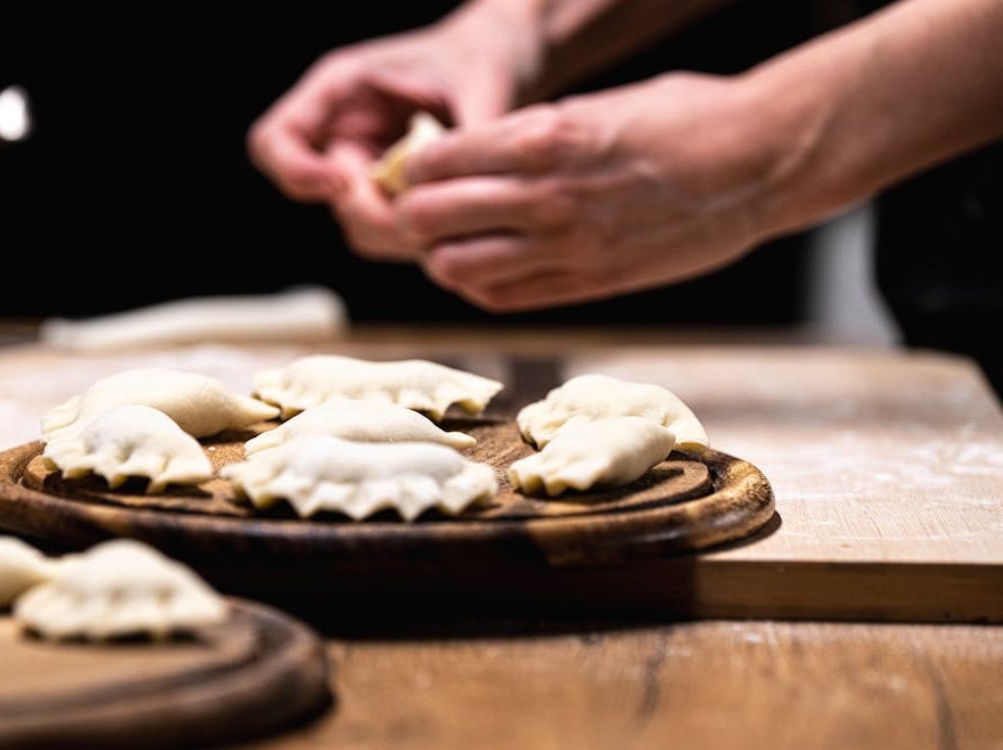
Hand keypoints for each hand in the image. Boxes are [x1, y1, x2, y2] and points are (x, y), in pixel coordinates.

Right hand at [248, 5, 538, 259]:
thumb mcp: (478, 80)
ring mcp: (368, 174)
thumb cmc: (484, 57)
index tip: (342, 182)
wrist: (505, 66)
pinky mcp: (399, 202)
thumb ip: (469, 130)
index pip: (275, 140)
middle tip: (422, 219)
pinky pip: (397, 236)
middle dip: (371, 215)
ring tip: (456, 216)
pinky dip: (426, 240)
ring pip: (362, 228)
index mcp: (339, 90)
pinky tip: (464, 226)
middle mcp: (344, 136)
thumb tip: (470, 188)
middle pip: (326, 199)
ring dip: (404, 234)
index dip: (297, 171)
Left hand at [397, 72, 796, 310]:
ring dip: (442, 256)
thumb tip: (477, 159)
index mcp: (545, 136)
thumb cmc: (683, 119)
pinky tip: (486, 269)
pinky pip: (506, 297)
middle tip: (419, 212)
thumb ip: (531, 136)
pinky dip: (480, 286)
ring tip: (452, 243)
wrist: (760, 163)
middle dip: (413, 215)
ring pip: (457, 268)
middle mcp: (548, 195)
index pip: (436, 161)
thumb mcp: (595, 104)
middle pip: (431, 220)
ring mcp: (569, 246)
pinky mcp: (592, 283)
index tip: (413, 172)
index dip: (412, 169)